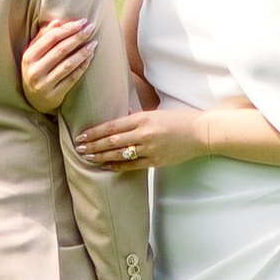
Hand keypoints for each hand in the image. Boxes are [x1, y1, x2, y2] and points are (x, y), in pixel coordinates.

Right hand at [19, 14, 95, 112]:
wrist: (33, 99)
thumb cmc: (37, 69)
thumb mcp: (34, 53)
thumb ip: (43, 37)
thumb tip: (57, 22)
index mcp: (29, 56)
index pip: (50, 38)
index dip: (68, 28)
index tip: (82, 22)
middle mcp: (34, 70)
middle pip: (60, 50)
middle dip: (78, 37)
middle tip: (91, 28)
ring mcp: (44, 84)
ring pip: (68, 64)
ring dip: (83, 52)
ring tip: (94, 43)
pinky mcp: (54, 95)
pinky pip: (72, 78)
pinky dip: (82, 66)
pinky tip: (90, 58)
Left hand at [79, 104, 207, 175]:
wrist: (201, 133)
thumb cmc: (179, 120)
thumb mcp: (156, 112)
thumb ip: (138, 116)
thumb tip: (122, 118)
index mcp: (143, 118)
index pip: (112, 126)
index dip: (95, 132)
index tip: (82, 135)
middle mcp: (144, 133)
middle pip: (112, 141)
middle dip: (93, 145)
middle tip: (78, 148)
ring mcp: (150, 149)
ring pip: (119, 154)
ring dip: (101, 156)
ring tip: (87, 157)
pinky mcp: (156, 161)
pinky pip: (132, 166)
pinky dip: (117, 166)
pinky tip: (106, 167)